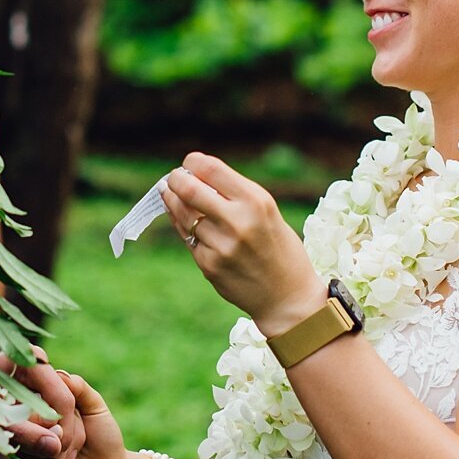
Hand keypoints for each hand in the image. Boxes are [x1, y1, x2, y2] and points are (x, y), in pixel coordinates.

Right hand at [23, 370, 152, 458]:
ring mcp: (22, 449)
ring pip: (31, 435)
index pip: (37, 390)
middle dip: (65, 429)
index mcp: (42, 406)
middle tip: (76, 444)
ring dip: (60, 449)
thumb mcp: (95, 408)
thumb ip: (78, 387)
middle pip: (32, 412)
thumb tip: (57, 372)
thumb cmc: (104, 439)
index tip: (78, 419)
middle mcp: (27, 425)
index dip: (59, 403)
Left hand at [162, 153, 323, 335]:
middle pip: (188, 189)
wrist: (288, 296)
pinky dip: (181, 224)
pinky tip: (182, 219)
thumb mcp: (266, 211)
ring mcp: (221, 246)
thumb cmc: (277, 247)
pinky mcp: (209, 265)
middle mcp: (237, 222)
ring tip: (170, 194)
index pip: (211, 169)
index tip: (189, 164)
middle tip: (172, 179)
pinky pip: (186, 237)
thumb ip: (234, 193)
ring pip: (182, 214)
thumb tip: (194, 174)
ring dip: (172, 201)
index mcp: (255, 201)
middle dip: (175, 180)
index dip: (193, 162)